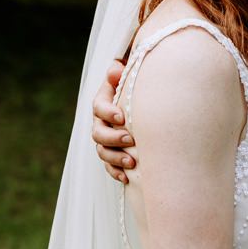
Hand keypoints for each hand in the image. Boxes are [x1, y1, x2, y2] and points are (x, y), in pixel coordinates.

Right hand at [91, 60, 132, 182]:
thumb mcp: (133, 75)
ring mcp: (107, 138)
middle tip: (130, 140)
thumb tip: (115, 70)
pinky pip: (109, 166)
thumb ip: (122, 72)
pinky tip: (127, 178)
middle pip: (98, 133)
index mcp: (105, 101)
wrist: (149, 98)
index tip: (122, 117)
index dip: (107, 112)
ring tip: (132, 162)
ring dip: (115, 158)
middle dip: (113, 138)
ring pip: (103, 151)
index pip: (99, 107)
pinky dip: (116, 172)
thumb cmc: (141, 84)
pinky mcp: (114, 152)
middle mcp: (102, 121)